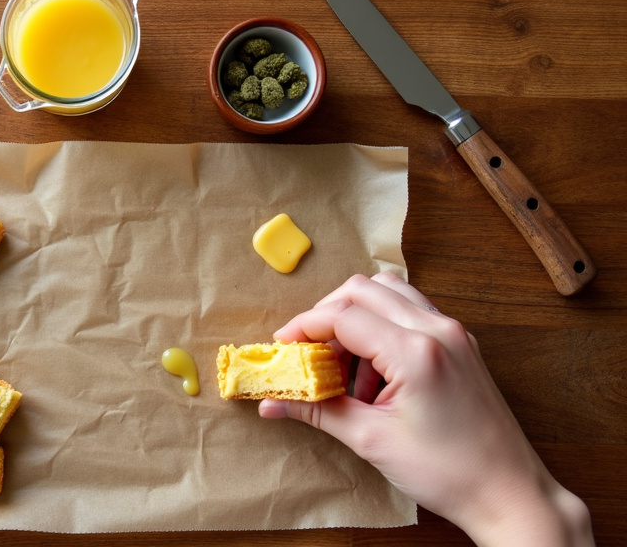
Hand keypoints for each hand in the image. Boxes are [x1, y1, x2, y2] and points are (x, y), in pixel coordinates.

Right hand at [259, 272, 592, 546]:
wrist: (508, 493)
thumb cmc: (450, 472)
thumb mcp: (371, 441)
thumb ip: (318, 411)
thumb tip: (273, 403)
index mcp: (416, 351)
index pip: (343, 316)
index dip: (304, 327)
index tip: (282, 348)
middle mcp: (438, 329)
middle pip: (363, 290)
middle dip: (326, 316)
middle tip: (306, 352)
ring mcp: (454, 333)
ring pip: (389, 293)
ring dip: (355, 317)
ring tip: (341, 364)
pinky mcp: (460, 344)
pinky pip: (411, 313)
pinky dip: (382, 327)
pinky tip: (373, 372)